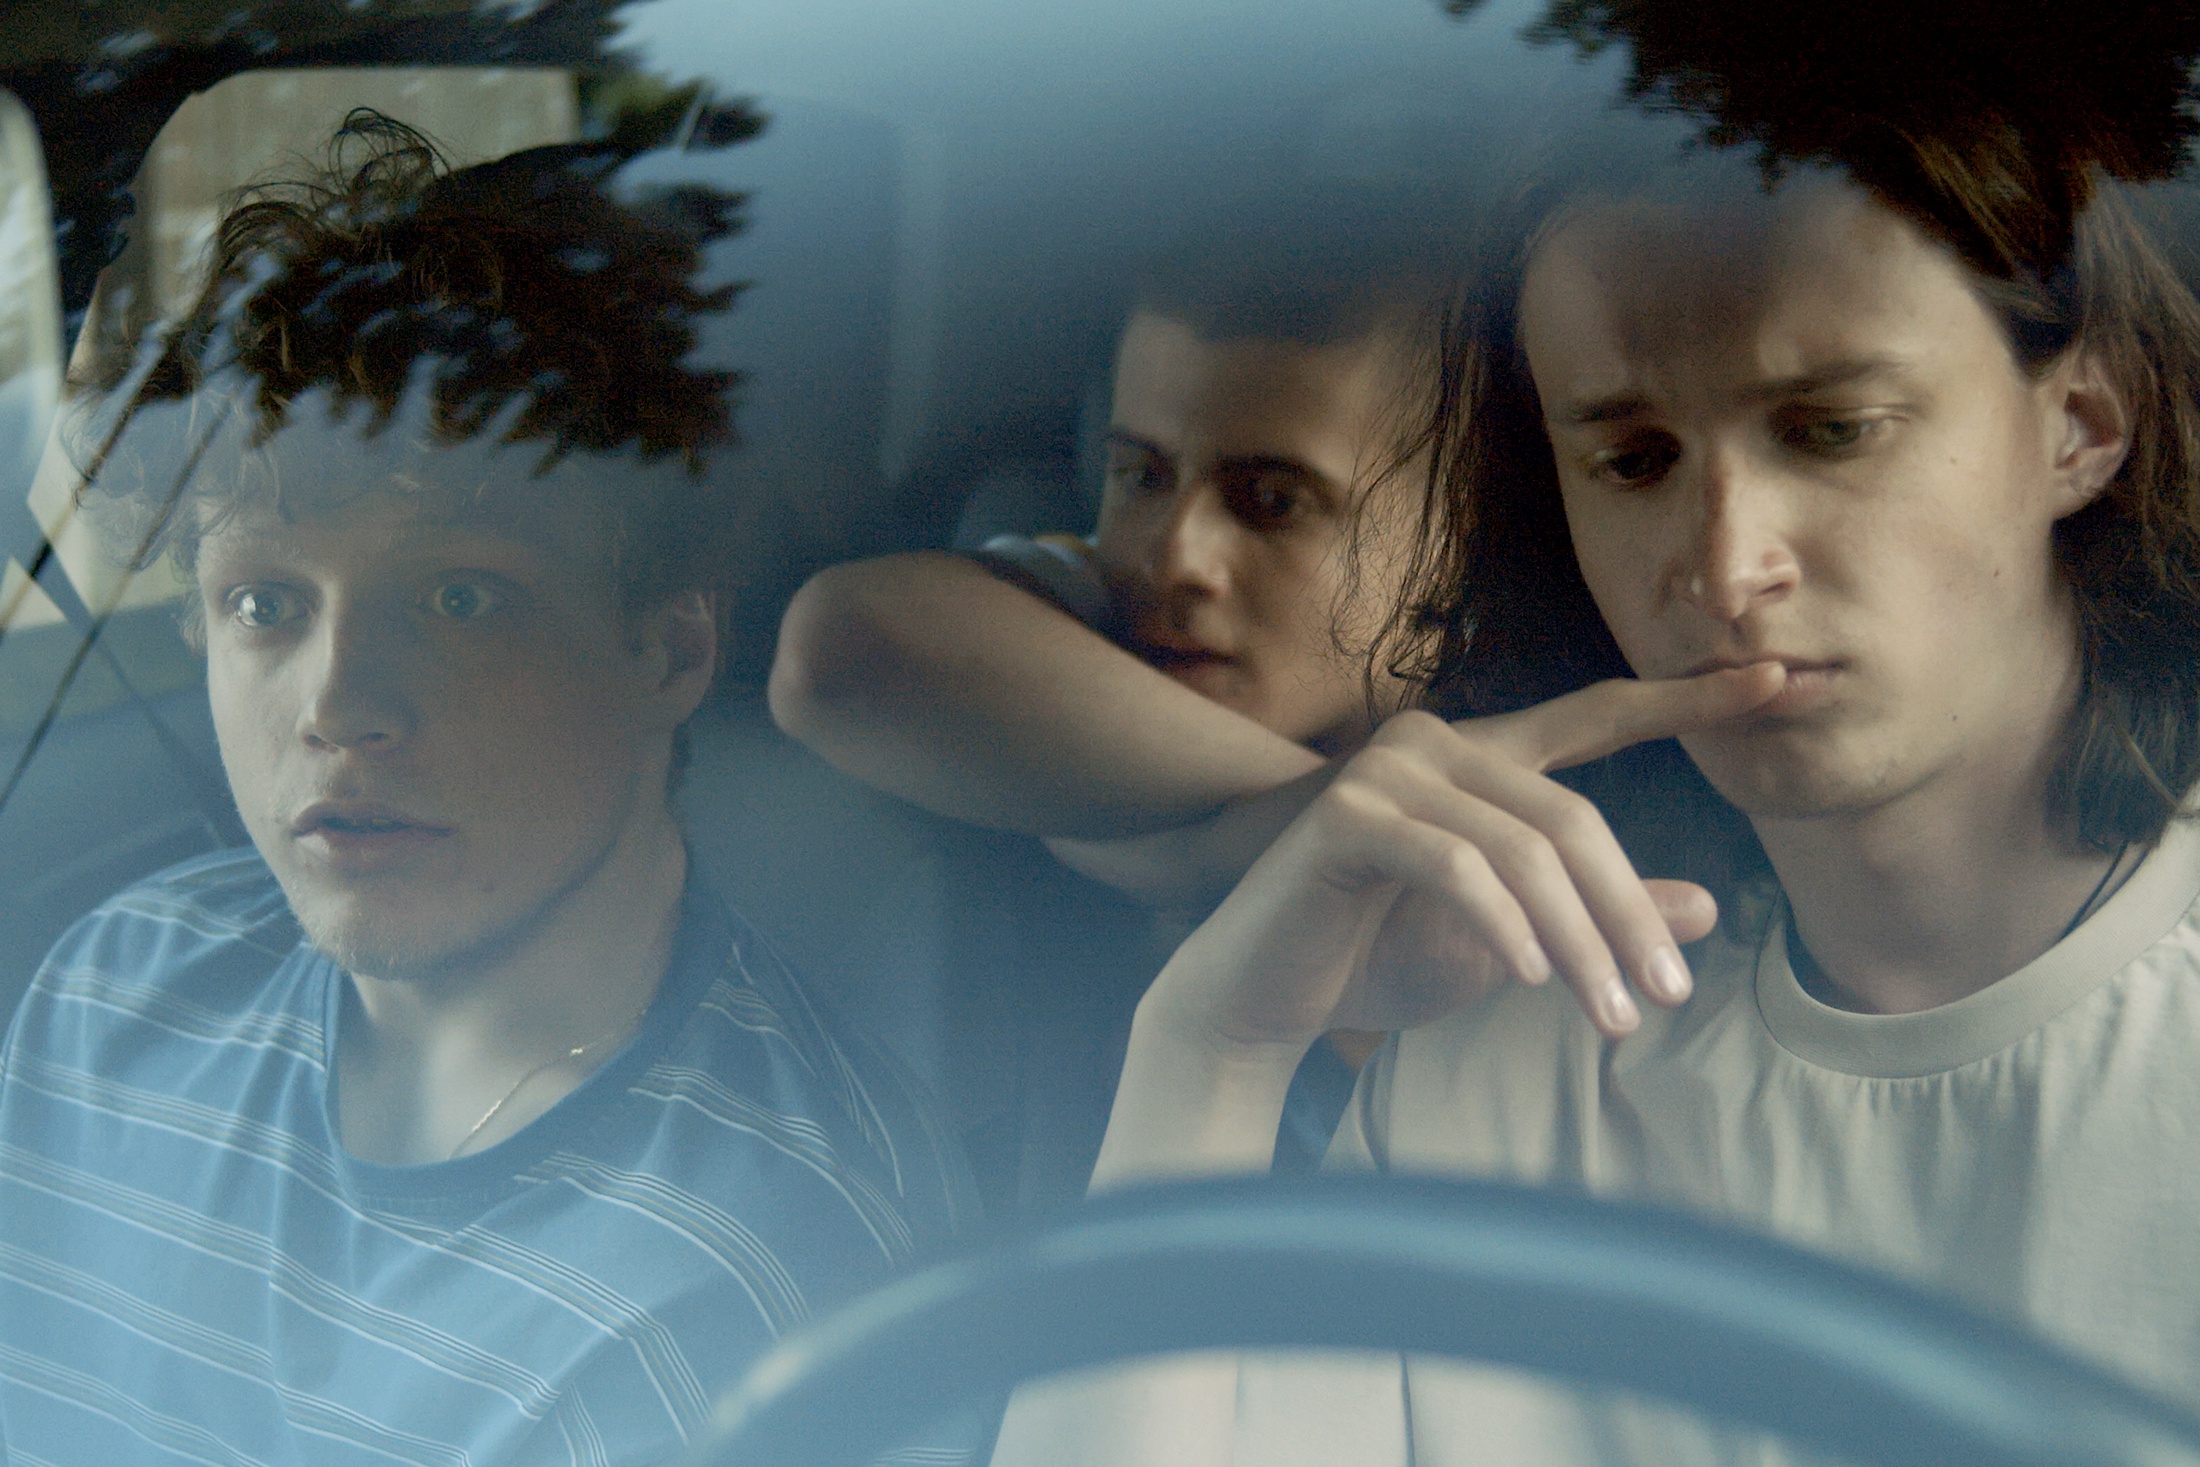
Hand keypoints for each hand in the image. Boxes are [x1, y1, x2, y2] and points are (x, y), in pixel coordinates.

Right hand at [1141, 665, 1783, 1054]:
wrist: (1262, 996)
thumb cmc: (1378, 960)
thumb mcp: (1513, 943)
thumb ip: (1594, 914)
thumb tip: (1705, 905)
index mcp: (1479, 760)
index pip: (1595, 719)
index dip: (1685, 699)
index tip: (1775, 680)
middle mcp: (1436, 743)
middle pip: (1573, 816)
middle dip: (1630, 913)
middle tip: (1670, 993)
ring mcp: (1388, 772)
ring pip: (1525, 849)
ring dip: (1581, 941)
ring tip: (1611, 1015)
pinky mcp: (1349, 818)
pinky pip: (1459, 867)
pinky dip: (1505, 926)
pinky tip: (1532, 978)